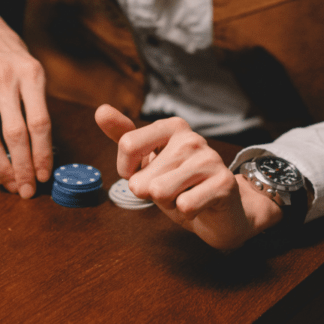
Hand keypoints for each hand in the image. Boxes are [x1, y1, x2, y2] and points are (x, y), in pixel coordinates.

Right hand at [0, 8, 52, 196]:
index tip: (46, 175)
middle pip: (17, 134)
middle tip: (29, 189)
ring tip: (12, 185)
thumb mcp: (29, 69)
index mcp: (31, 74)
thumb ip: (35, 103)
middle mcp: (7, 80)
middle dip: (24, 166)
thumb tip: (41, 148)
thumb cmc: (7, 54)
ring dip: (3, 167)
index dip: (43, 153)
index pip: (40, 122)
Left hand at [94, 104, 281, 250]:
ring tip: (184, 195)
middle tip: (173, 189)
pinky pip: (184, 206)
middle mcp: (191, 138)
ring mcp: (209, 159)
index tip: (145, 173)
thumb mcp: (147, 160)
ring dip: (168, 203)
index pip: (128, 145)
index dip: (129, 171)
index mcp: (172, 126)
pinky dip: (186, 212)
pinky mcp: (223, 183)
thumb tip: (101, 110)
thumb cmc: (179, 184)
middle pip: (142, 178)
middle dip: (151, 193)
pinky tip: (199, 204)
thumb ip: (124, 136)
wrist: (220, 211)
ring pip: (160, 192)